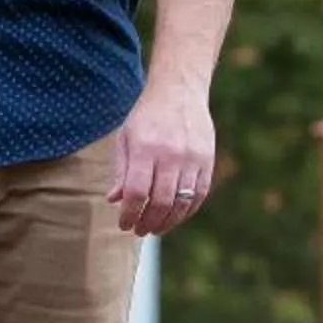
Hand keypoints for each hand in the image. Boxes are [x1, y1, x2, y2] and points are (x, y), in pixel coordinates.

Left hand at [109, 82, 216, 235]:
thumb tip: (114, 200)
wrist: (179, 91)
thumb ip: (121, 171)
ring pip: (182, 202)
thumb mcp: (125, 139)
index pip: (138, 192)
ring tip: (155, 228)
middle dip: (148, 222)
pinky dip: (187, 210)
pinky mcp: (208, 160)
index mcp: (146, 149)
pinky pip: (200, 194)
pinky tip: (175, 217)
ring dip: (168, 221)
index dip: (130, 214)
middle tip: (139, 231)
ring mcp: (193, 158)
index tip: (124, 224)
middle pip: (161, 201)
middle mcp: (172, 155)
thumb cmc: (146, 117)